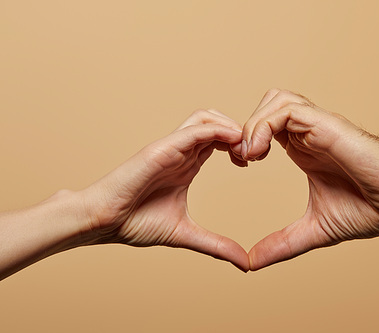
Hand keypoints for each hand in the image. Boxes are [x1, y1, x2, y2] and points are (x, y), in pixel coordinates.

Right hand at [82, 110, 249, 270]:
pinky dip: (217, 130)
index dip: (240, 145)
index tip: (252, 163)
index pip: (219, 141)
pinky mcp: (162, 148)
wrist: (103, 222)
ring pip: (206, 118)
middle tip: (254, 154)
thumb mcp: (186, 234)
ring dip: (230, 127)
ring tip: (244, 149)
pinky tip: (233, 141)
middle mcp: (181, 152)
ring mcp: (172, 148)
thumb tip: (244, 263)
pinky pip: (194, 130)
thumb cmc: (134, 223)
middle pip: (217, 122)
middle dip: (240, 133)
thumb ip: (216, 245)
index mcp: (187, 164)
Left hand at [240, 89, 378, 269]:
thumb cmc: (370, 209)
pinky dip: (264, 126)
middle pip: (267, 105)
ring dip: (254, 124)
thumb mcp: (314, 228)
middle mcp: (310, 132)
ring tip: (249, 156)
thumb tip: (252, 263)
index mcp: (304, 148)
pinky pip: (287, 110)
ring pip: (275, 100)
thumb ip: (282, 243)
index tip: (239, 165)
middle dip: (245, 127)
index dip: (246, 138)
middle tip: (240, 158)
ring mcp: (319, 126)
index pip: (266, 125)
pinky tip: (260, 153)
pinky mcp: (328, 125)